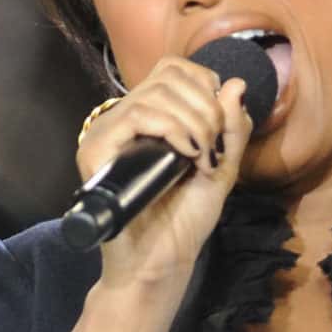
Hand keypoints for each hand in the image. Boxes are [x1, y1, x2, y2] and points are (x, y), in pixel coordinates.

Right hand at [78, 55, 255, 294]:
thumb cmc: (185, 221)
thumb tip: (235, 83)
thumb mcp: (221, 167)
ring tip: (202, 157)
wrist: (161, 262)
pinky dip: (171, 128)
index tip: (220, 124)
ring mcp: (107, 134)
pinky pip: (136, 116)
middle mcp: (124, 119)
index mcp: (150, 117)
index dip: (204, 84)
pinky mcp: (95, 152)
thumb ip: (231, 128)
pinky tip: (186, 154)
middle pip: (167, 76)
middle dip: (205, 107)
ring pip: (154, 93)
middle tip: (213, 148)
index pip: (174, 69)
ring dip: (193, 121)